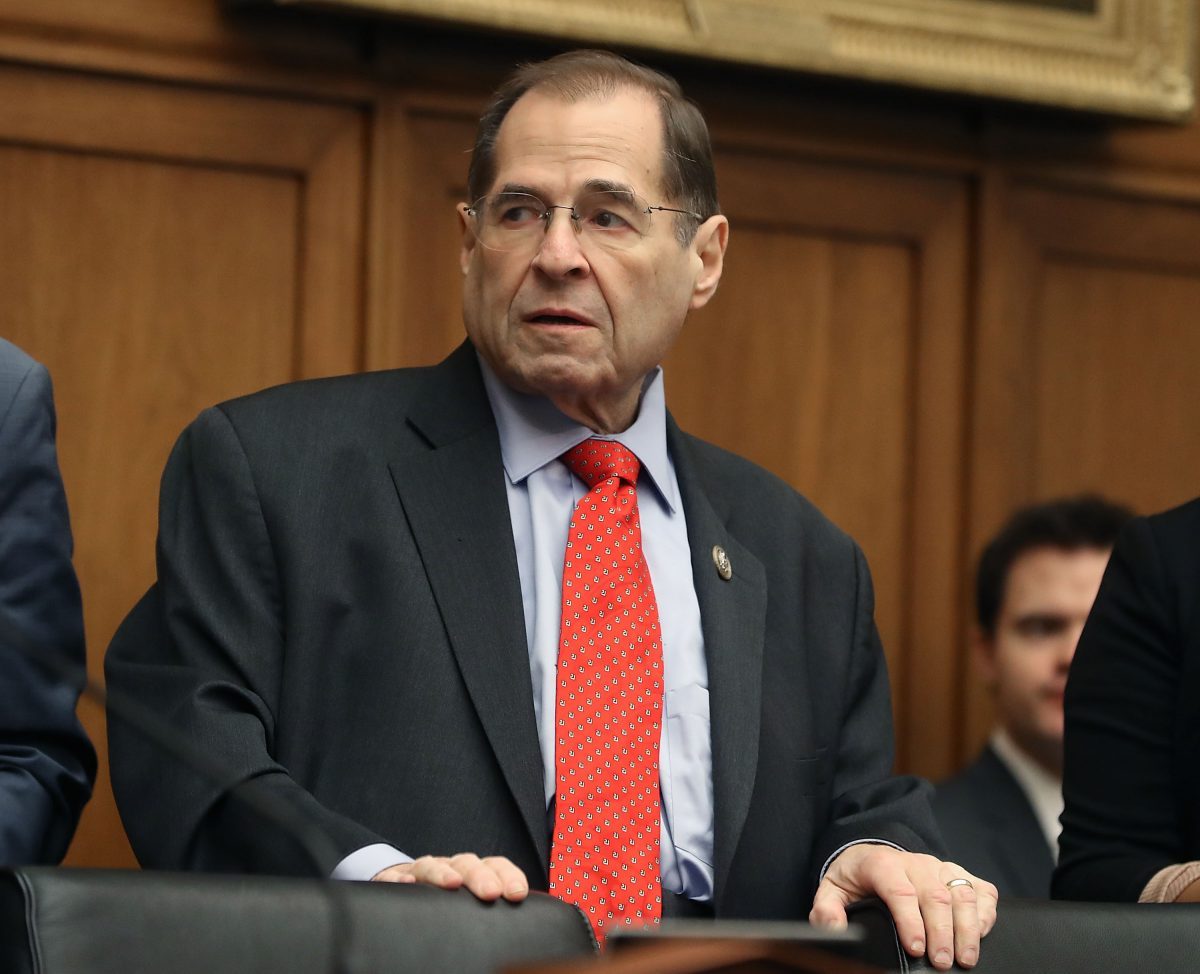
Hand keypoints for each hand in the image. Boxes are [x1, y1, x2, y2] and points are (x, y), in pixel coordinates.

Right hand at [372, 853, 529, 902]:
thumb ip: (495, 915)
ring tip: (452, 884)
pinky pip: (394, 875)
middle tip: (492, 893)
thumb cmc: (447, 902)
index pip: (496, 866)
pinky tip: (405, 884)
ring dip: (443, 873)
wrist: (403, 885)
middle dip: (481, 875)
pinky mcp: (392, 879)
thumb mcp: (472, 905)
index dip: (509, 876)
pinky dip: (399, 878)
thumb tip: (524, 937)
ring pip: (433, 865)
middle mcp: (450, 868)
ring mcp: (422, 871)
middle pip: (468, 863)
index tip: (518, 894)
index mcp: (474, 872)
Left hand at [810, 845, 996, 969]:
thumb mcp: (833, 889)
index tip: (916, 948)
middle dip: (942, 932)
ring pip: (962, 892)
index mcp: (882, 864)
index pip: (900, 891)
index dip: (910, 921)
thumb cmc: (856, 877)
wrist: (872, 853)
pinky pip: (981, 888)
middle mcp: (915, 863)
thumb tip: (834, 930)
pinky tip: (981, 934)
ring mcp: (940, 867)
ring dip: (968, 927)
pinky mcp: (958, 873)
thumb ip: (827, 909)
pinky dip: (986, 912)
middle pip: (936, 896)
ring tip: (966, 958)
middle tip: (943, 963)